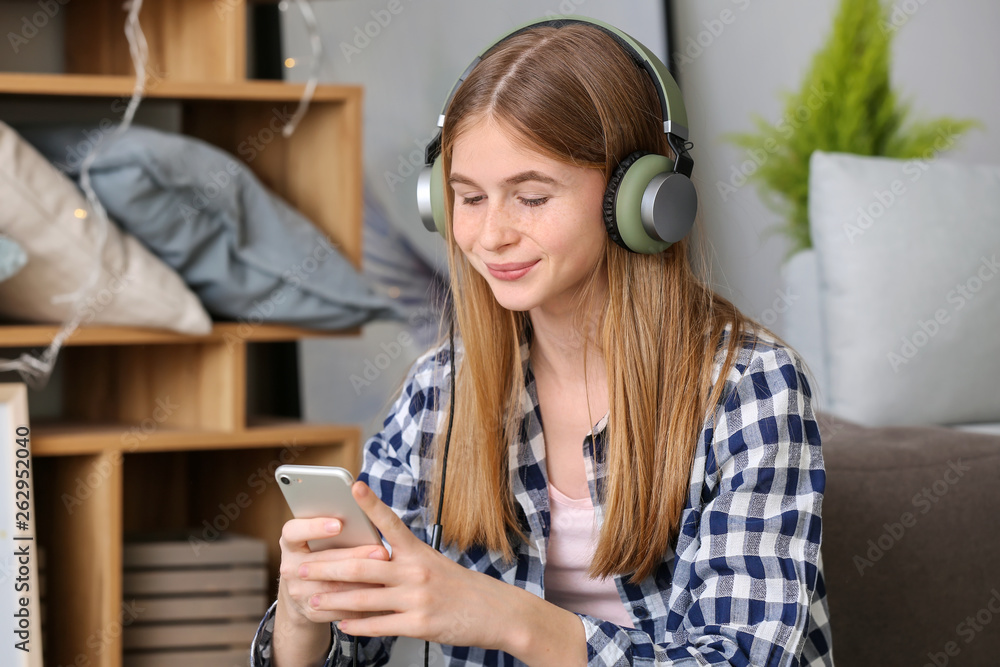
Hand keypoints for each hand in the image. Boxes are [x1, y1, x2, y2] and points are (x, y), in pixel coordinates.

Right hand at [277, 514, 390, 625]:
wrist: (305, 590)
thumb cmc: (323, 552)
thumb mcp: (322, 539)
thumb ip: (339, 530)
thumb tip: (369, 519)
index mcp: (291, 543)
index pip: (293, 532)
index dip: (314, 527)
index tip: (339, 524)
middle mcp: (290, 568)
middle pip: (321, 561)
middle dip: (354, 556)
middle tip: (382, 551)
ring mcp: (298, 593)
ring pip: (332, 588)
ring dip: (362, 582)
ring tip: (386, 574)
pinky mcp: (311, 612)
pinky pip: (338, 609)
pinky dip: (361, 603)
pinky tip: (380, 596)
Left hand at [298, 481, 514, 650]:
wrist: (495, 612)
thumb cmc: (462, 587)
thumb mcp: (435, 564)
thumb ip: (404, 561)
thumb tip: (370, 559)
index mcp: (419, 552)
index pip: (390, 522)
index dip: (370, 503)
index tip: (352, 485)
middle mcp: (416, 572)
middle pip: (362, 565)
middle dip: (326, 566)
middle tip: (301, 567)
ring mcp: (416, 599)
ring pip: (363, 598)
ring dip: (332, 600)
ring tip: (310, 599)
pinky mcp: (419, 625)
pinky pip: (379, 625)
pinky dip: (356, 626)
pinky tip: (341, 625)